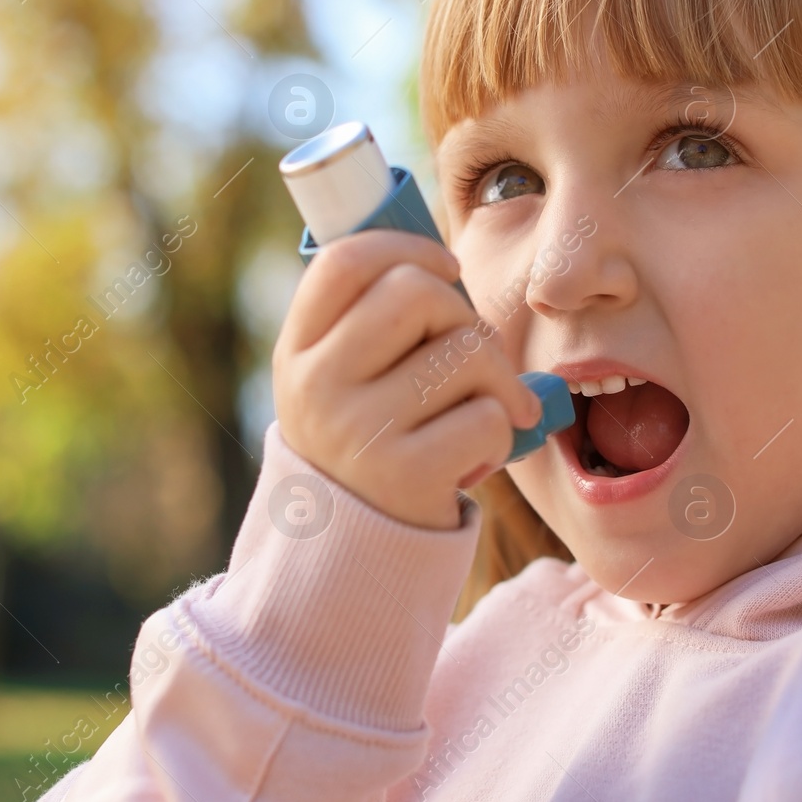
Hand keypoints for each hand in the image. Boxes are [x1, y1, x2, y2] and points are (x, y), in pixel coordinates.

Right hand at [272, 229, 542, 529]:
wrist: (355, 554)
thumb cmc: (371, 443)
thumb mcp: (342, 381)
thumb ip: (374, 321)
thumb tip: (447, 264)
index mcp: (298, 351)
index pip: (344, 262)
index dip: (406, 247)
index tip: (445, 266)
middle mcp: (316, 386)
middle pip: (416, 292)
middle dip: (464, 313)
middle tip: (472, 354)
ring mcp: (357, 431)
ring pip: (467, 351)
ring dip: (497, 377)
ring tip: (479, 408)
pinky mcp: (406, 475)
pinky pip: (490, 416)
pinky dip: (504, 431)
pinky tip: (477, 453)